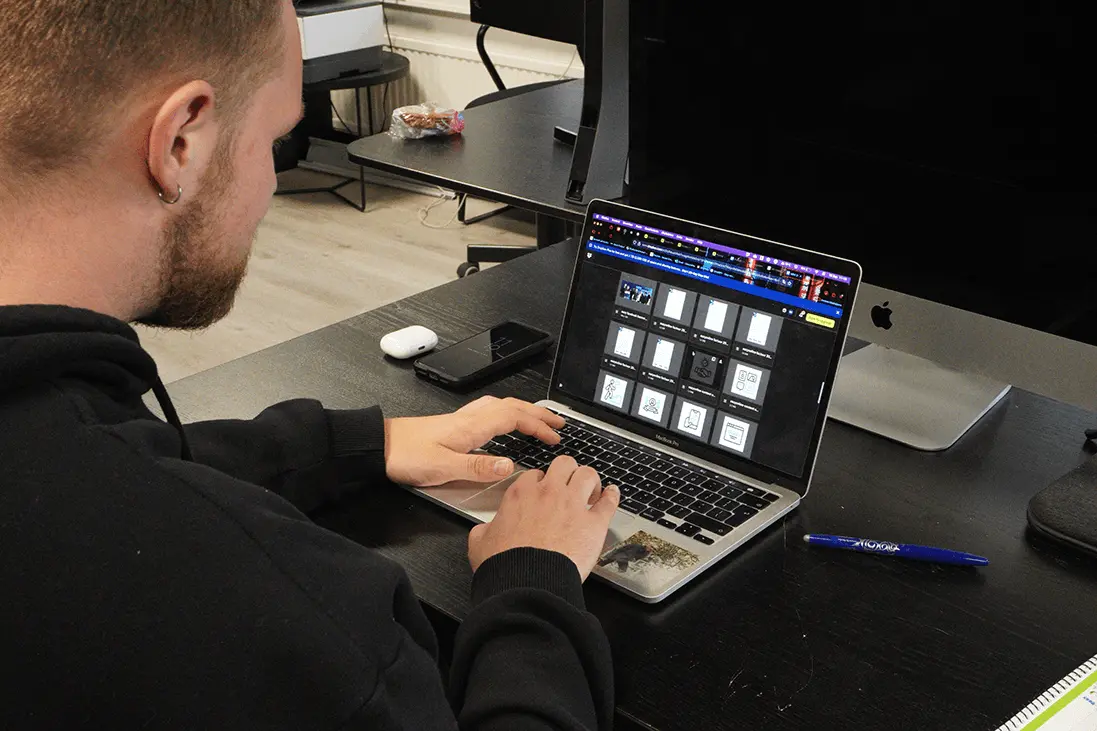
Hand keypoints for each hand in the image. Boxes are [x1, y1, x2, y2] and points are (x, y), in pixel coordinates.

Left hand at [385, 396, 564, 485]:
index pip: (515, 418)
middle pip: (512, 407)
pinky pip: (490, 411)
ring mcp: (462, 419)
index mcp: (472, 426)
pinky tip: (504, 423)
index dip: (538, 425)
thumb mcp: (443, 467)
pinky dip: (507, 413)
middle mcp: (470, 418)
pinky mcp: (453, 425)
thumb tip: (511, 466)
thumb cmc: (406, 456)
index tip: (555, 436)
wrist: (379, 446)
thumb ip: (478, 467)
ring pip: (501, 406)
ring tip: (538, 419)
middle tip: (558, 422)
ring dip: (524, 411)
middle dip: (538, 413)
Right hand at [468, 456, 619, 580]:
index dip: (541, 483)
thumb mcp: (480, 542)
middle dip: (567, 472)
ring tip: (591, 490)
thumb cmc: (505, 565)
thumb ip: (484, 529)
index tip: (543, 492)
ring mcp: (573, 505)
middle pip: (564, 464)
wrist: (527, 584)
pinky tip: (612, 494)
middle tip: (569, 484)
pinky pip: (609, 501)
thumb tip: (484, 530)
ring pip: (587, 474)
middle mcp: (549, 493)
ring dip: (590, 480)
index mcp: (521, 494)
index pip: (535, 475)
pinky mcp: (594, 523)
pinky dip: (612, 496)